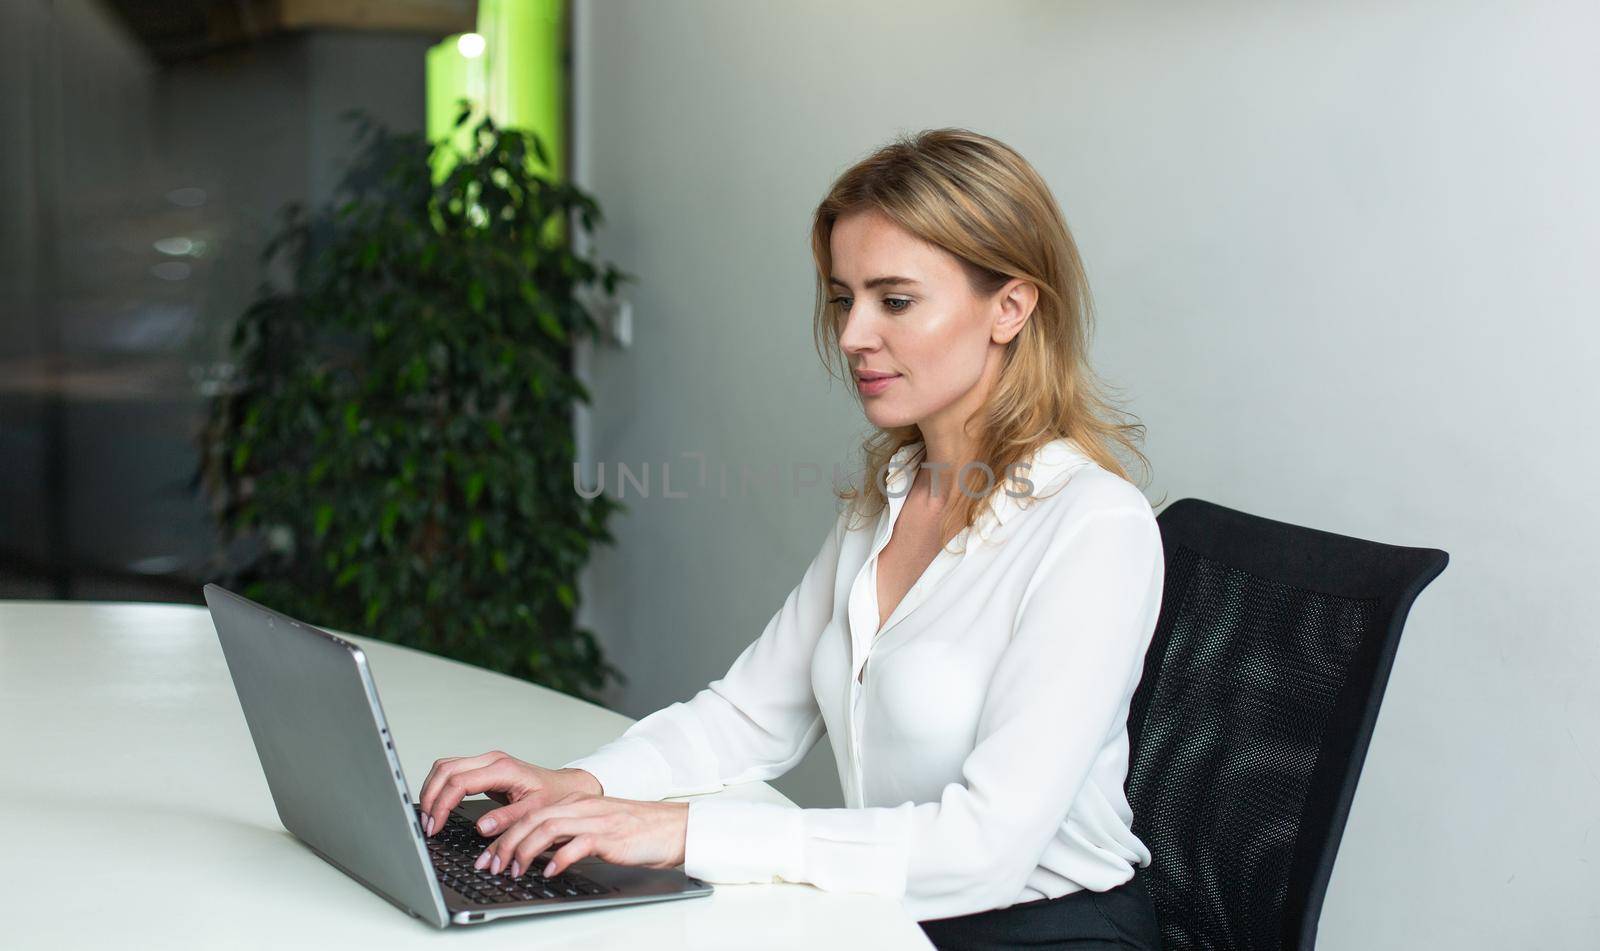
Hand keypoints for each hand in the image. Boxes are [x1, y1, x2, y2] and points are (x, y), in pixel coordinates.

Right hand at [417, 749, 602, 838]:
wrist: (564, 787)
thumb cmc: (552, 797)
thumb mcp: (534, 812)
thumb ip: (507, 820)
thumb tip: (482, 827)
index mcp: (502, 769)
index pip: (459, 782)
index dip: (442, 805)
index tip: (435, 826)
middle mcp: (491, 760)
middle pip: (445, 770)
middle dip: (430, 797)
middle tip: (427, 824)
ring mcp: (486, 761)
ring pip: (444, 767)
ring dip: (431, 790)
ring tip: (429, 817)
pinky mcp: (483, 768)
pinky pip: (452, 771)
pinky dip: (439, 786)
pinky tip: (438, 805)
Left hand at [470, 793, 689, 879]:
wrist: (671, 827)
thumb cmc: (634, 832)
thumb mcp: (592, 829)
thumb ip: (565, 836)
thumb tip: (535, 854)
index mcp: (574, 803)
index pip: (528, 815)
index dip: (503, 836)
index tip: (487, 857)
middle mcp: (580, 807)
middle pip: (531, 820)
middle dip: (504, 845)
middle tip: (491, 867)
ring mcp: (594, 819)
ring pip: (547, 828)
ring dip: (525, 852)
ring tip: (515, 871)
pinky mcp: (608, 835)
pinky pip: (577, 845)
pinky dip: (559, 858)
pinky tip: (550, 871)